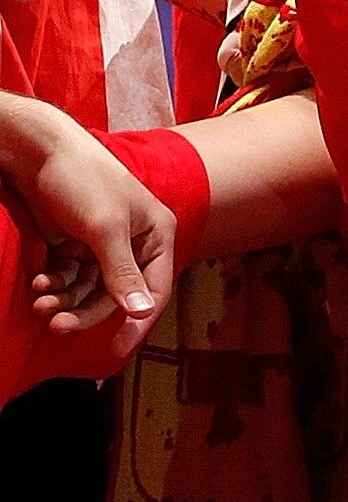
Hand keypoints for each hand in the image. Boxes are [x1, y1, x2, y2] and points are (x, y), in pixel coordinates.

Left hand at [0, 96, 173, 352]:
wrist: (40, 152)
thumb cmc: (84, 181)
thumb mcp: (106, 229)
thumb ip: (123, 272)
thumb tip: (140, 312)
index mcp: (156, 234)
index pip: (153, 288)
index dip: (136, 320)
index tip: (116, 349)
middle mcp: (134, 242)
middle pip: (115, 294)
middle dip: (84, 310)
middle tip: (56, 323)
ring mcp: (102, 244)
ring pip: (88, 289)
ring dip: (64, 299)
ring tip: (40, 301)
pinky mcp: (75, 243)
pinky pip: (69, 277)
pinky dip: (54, 284)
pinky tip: (38, 283)